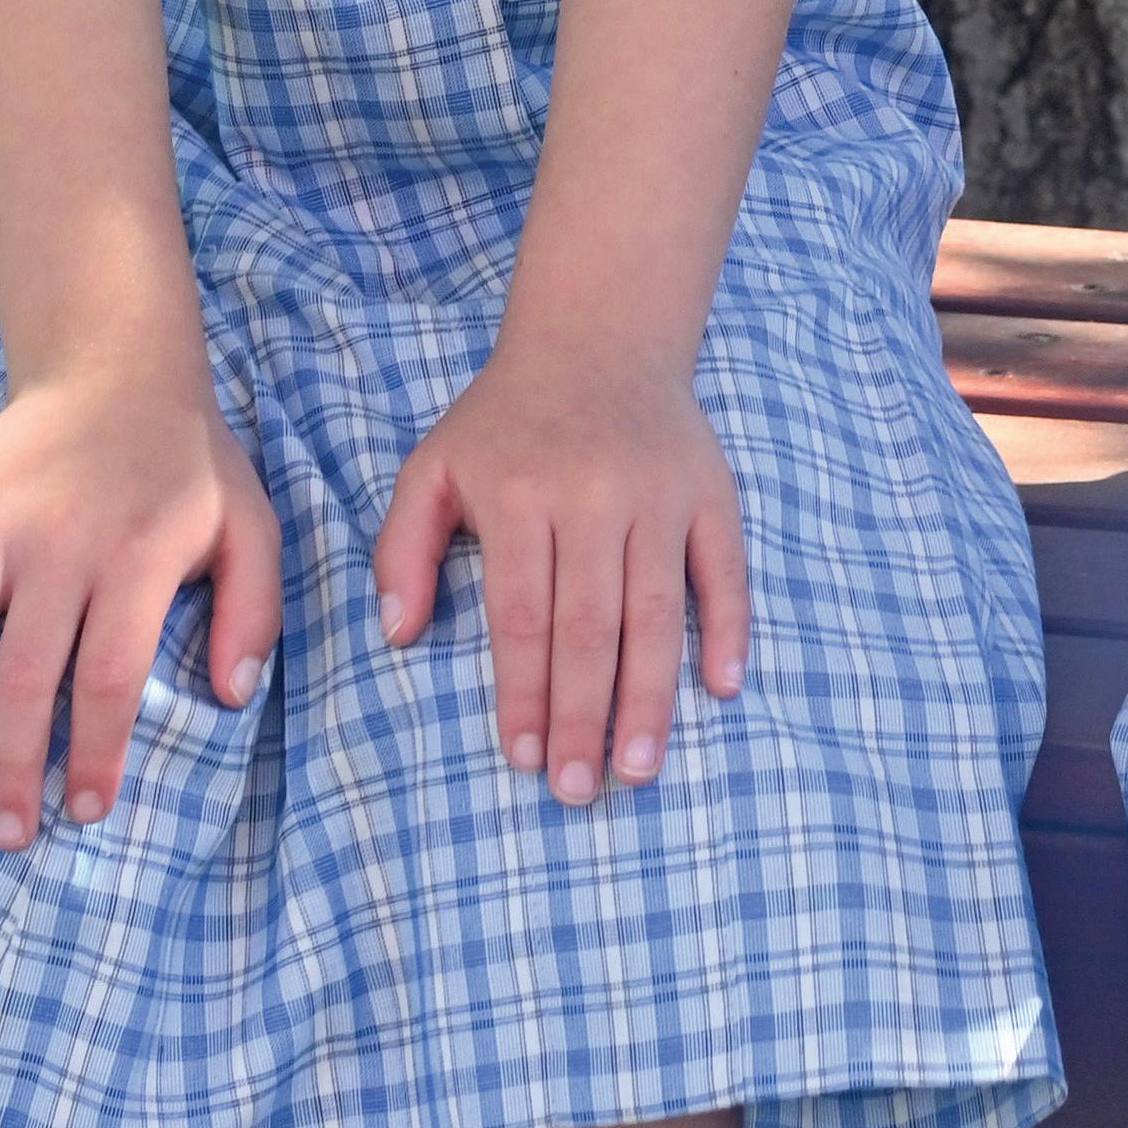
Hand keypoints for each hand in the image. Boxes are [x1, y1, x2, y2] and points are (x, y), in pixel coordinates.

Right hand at [0, 359, 281, 848]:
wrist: (115, 366)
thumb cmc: (187, 465)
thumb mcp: (250, 525)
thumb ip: (254, 612)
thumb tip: (235, 698)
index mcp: (135, 556)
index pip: (109, 677)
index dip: (94, 752)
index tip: (85, 811)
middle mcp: (56, 544)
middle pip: (23, 675)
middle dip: (12, 766)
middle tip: (6, 835)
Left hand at [372, 331, 747, 805]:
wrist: (598, 337)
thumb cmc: (506, 418)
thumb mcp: (432, 467)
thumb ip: (401, 549)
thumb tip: (398, 634)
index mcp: (521, 493)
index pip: (522, 615)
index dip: (525, 693)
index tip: (525, 759)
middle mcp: (593, 496)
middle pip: (590, 626)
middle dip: (584, 716)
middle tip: (581, 791)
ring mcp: (659, 494)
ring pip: (658, 611)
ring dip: (650, 695)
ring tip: (638, 767)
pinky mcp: (710, 491)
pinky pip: (725, 570)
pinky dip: (729, 629)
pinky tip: (723, 688)